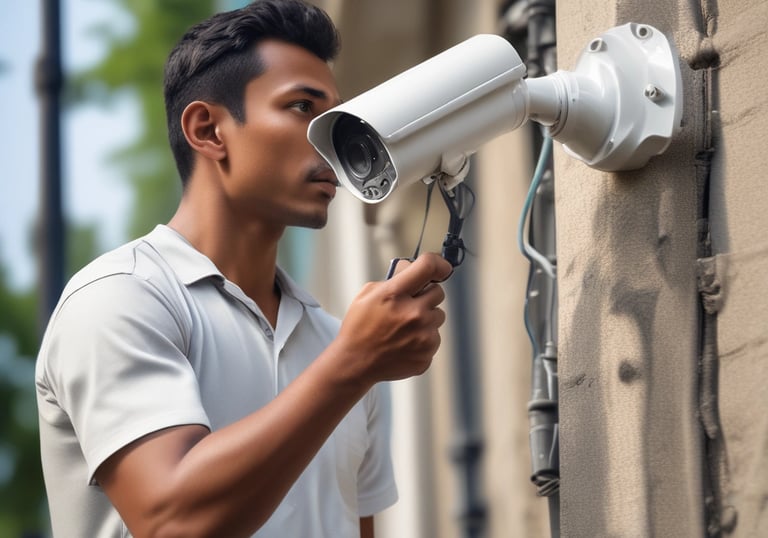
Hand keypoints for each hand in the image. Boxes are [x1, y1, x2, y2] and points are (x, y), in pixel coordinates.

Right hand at [333, 252, 452, 384]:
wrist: (355, 363)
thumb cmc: (359, 328)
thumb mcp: (367, 294)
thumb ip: (393, 279)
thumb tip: (411, 267)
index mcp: (395, 295)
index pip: (428, 267)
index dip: (438, 263)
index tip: (441, 268)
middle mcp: (413, 314)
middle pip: (438, 293)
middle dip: (425, 295)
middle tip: (410, 304)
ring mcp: (422, 336)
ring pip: (438, 316)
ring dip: (426, 318)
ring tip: (404, 327)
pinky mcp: (427, 353)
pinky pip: (434, 337)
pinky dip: (423, 338)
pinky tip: (405, 342)